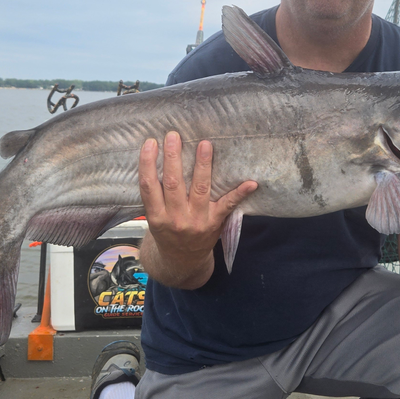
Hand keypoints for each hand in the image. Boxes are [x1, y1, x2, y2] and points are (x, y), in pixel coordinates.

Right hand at [138, 131, 255, 283]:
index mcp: (156, 216)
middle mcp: (175, 219)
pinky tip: (251, 183)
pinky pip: (228, 205)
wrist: (181, 262)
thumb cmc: (166, 232)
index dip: (148, 163)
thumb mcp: (153, 217)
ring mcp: (197, 221)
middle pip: (174, 184)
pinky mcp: (215, 223)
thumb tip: (158, 156)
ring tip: (205, 145)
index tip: (150, 142)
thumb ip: (155, 195)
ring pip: (200, 189)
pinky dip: (240, 194)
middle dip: (173, 157)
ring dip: (203, 165)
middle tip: (175, 135)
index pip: (149, 186)